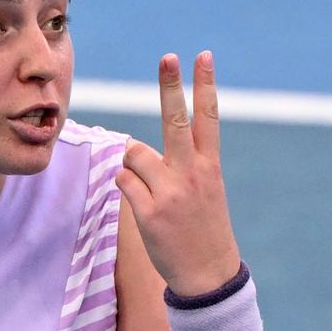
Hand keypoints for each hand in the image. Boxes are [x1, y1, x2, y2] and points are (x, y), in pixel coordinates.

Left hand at [115, 51, 241, 295]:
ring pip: (133, 153)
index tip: (203, 56)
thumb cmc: (201, 226)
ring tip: (149, 189)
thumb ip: (179, 163)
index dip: (205, 85)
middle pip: (176, 120)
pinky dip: (125, 186)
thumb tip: (131, 145)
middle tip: (168, 57)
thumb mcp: (204, 189)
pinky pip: (122, 180)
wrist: (208, 274)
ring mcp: (171, 191)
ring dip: (132, 165)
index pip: (209, 117)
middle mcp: (192, 173)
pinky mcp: (149, 211)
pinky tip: (142, 205)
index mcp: (209, 165)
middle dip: (171, 87)